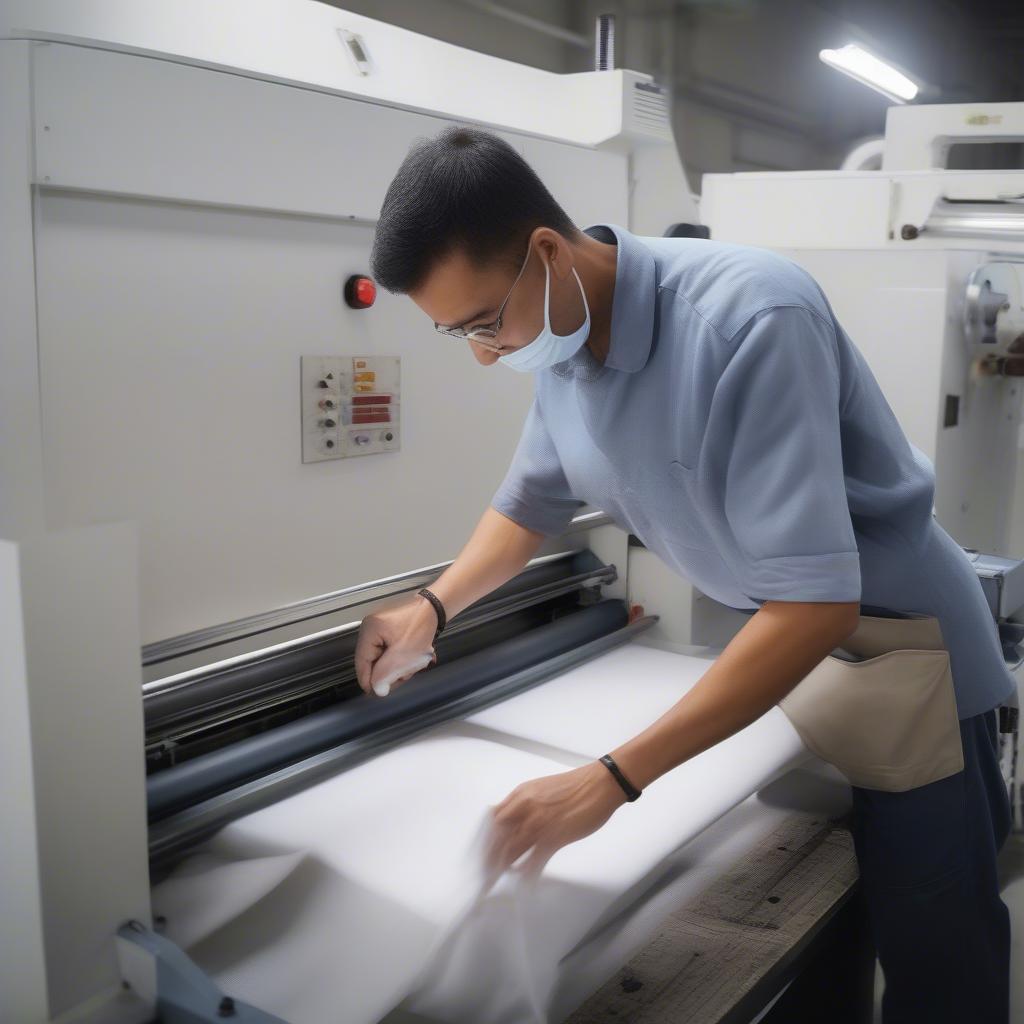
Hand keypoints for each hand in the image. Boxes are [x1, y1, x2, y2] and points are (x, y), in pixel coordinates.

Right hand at [355, 594, 438, 696]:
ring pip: (384, 656)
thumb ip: (385, 673)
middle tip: (403, 677)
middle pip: (373, 659)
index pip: (361, 660)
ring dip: (398, 665)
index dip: (367, 679)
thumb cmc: (420, 627)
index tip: (375, 693)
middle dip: (388, 671)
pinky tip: (414, 658)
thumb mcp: (402, 654)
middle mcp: (371, 627)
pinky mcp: (391, 628)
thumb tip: (375, 689)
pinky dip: (401, 657)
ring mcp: (381, 627)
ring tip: (413, 665)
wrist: (437, 607)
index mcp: (369, 630)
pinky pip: (391, 649)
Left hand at [485, 761, 627, 883]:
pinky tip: (524, 879)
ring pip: (512, 850)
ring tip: (498, 877)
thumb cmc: (574, 787)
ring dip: (503, 866)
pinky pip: (535, 860)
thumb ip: (524, 804)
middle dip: (489, 857)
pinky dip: (527, 872)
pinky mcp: (555, 838)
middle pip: (498, 837)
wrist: (599, 785)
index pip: (493, 819)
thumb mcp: (540, 789)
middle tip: (487, 871)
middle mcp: (525, 808)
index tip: (482, 851)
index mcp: (521, 795)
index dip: (485, 838)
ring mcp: (540, 824)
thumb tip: (512, 821)